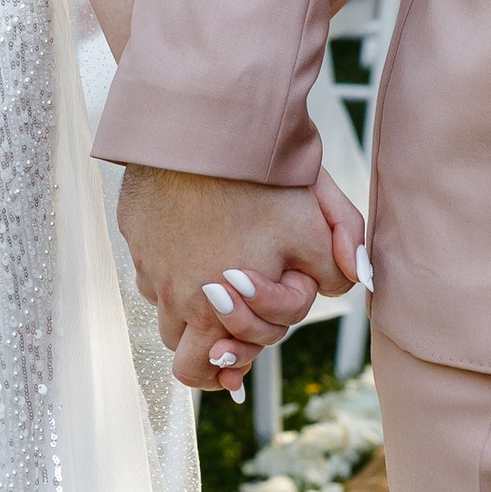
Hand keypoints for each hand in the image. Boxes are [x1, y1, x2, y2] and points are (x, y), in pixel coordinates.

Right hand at [116, 165, 363, 395]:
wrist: (200, 126)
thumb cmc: (260, 181)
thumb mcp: (315, 224)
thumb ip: (338, 264)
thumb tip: (356, 282)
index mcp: (219, 312)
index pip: (230, 365)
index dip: (264, 335)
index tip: (281, 290)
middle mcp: (176, 299)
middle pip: (186, 360)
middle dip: (215, 347)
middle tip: (242, 314)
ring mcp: (149, 265)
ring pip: (166, 312)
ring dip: (192, 306)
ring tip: (220, 269)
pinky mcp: (134, 232)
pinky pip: (149, 268)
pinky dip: (172, 265)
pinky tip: (196, 232)